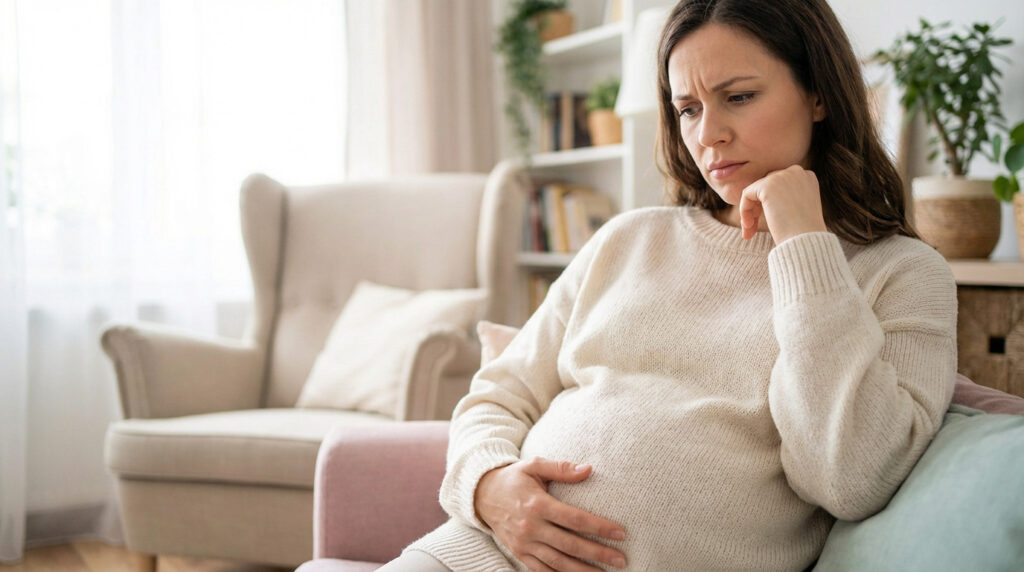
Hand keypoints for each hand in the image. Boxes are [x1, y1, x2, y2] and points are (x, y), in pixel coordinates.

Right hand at [475, 457, 626, 570]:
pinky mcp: (519, 553)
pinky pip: (542, 570)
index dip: (599, 527)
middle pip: (570, 544)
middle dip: (598, 553)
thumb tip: (589, 469)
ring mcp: (524, 544)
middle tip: (621, 559)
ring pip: (558, 562)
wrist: (481, 495)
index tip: (620, 533)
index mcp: (537, 504)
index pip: (574, 519)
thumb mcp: (534, 466)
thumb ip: (561, 469)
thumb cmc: (513, 478)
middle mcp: (531, 527)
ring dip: (583, 571)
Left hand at [738, 165, 826, 243]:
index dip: (770, 204)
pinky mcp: (767, 185)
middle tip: (753, 229)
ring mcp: (782, 176)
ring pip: (755, 191)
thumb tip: (765, 197)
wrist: (805, 241)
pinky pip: (747, 195)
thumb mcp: (798, 210)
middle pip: (766, 186)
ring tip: (750, 232)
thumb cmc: (803, 234)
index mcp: (806, 178)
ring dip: (750, 211)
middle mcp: (796, 172)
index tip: (768, 223)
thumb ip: (785, 199)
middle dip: (757, 208)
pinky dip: (744, 210)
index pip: (780, 185)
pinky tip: (749, 227)